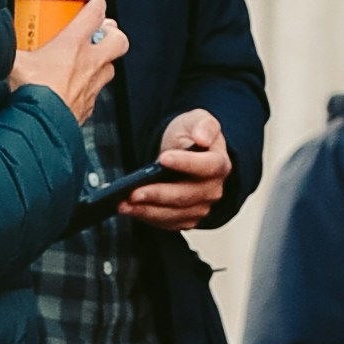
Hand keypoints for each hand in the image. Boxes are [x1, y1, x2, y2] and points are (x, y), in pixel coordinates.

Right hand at [14, 0, 128, 122]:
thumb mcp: (11, 62)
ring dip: (102, 60)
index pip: (95, 12)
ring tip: (85, 58)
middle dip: (111, 32)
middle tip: (97, 30)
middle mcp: (89, 65)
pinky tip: (73, 86)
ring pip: (111, 67)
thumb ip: (6, 46)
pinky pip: (97, 92)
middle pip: (118, 39)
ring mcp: (92, 87)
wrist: (37, 131)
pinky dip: (90, 86)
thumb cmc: (27, 97)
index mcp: (72, 46)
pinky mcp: (87, 108)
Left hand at [118, 106, 232, 225]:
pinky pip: (167, 223)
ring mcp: (200, 207)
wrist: (182, 152)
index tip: (163, 158)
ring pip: (175, 214)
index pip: (206, 166)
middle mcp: (213, 189)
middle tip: (133, 192)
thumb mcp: (196, 121)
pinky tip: (130, 209)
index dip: (186, 163)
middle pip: (186, 195)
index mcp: (218, 163)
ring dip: (148, 210)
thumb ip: (204, 125)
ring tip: (124, 203)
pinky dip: (147, 217)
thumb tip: (203, 139)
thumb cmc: (189, 136)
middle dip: (158, 194)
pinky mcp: (186, 218)